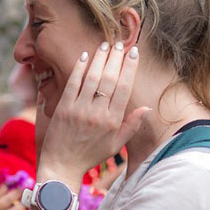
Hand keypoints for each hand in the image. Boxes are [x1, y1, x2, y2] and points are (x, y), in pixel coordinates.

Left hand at [38, 42, 148, 185]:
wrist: (62, 166)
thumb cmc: (90, 156)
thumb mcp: (115, 145)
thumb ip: (131, 126)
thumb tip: (147, 108)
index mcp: (113, 122)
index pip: (125, 89)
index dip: (130, 68)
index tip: (134, 52)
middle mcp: (97, 114)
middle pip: (110, 79)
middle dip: (116, 58)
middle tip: (120, 43)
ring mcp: (79, 110)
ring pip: (92, 78)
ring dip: (99, 59)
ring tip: (105, 45)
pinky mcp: (63, 108)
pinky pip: (72, 83)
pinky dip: (79, 68)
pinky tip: (85, 56)